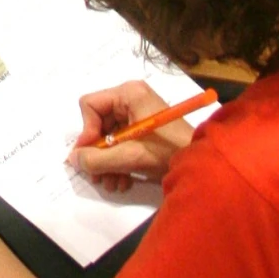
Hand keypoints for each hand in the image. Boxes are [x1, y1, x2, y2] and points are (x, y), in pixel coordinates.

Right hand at [69, 81, 197, 193]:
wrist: (205, 166)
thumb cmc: (168, 152)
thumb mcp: (131, 156)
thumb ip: (98, 159)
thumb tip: (73, 160)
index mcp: (128, 93)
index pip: (90, 105)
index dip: (86, 131)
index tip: (88, 156)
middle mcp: (131, 99)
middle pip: (99, 123)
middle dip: (98, 152)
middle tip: (97, 176)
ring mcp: (139, 114)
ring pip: (110, 136)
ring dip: (108, 161)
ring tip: (112, 184)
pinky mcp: (146, 130)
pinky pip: (123, 143)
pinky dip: (120, 161)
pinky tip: (123, 181)